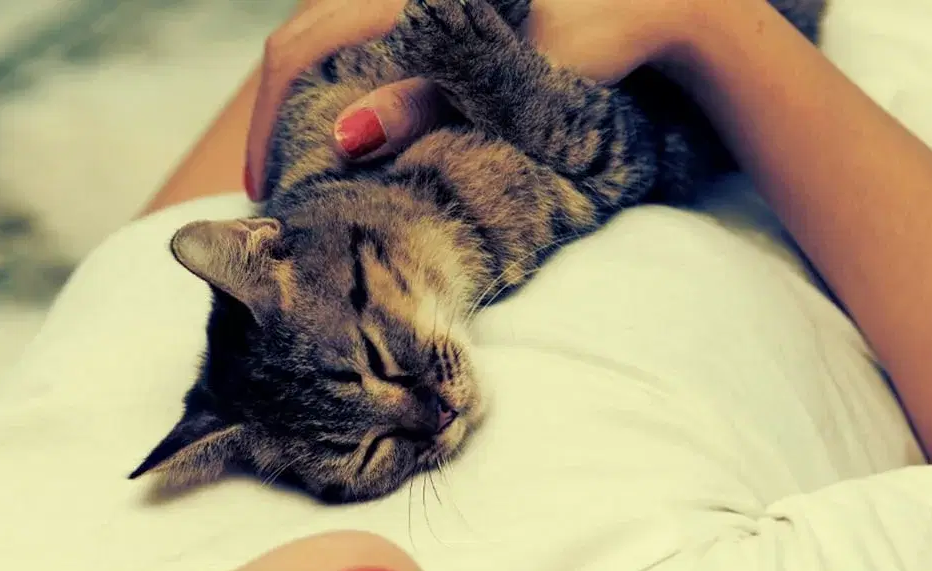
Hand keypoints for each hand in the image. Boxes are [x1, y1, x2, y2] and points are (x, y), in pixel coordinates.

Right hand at [244, 0, 702, 195]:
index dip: (269, 121)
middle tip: (272, 183)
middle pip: (303, 31)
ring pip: (330, 30)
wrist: (666, 2)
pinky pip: (368, 34)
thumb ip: (424, 103)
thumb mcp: (508, 80)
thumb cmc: (599, 34)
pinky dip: (345, 79)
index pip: (299, 45)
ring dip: (308, 96)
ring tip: (302, 158)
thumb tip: (348, 137)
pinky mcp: (443, 7)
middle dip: (276, 110)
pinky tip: (351, 120)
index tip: (265, 191)